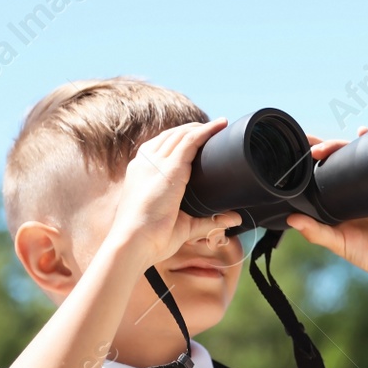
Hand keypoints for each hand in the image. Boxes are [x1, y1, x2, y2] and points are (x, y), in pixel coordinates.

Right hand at [109, 119, 241, 263]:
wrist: (133, 242)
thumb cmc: (151, 239)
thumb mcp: (183, 225)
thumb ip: (209, 221)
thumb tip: (234, 219)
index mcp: (141, 173)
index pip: (160, 147)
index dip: (179, 140)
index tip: (197, 139)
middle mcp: (146, 163)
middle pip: (171, 136)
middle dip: (192, 130)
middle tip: (213, 130)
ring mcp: (156, 163)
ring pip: (181, 135)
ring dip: (201, 128)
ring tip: (219, 125)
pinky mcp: (170, 167)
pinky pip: (190, 141)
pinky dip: (206, 131)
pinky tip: (218, 126)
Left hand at [286, 128, 367, 281]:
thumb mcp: (338, 243)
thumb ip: (316, 233)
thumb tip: (291, 220)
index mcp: (340, 198)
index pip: (323, 173)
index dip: (312, 162)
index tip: (297, 156)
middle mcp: (355, 186)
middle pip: (338, 158)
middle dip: (325, 148)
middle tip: (313, 150)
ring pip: (357, 154)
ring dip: (342, 144)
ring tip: (329, 146)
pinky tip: (362, 133)